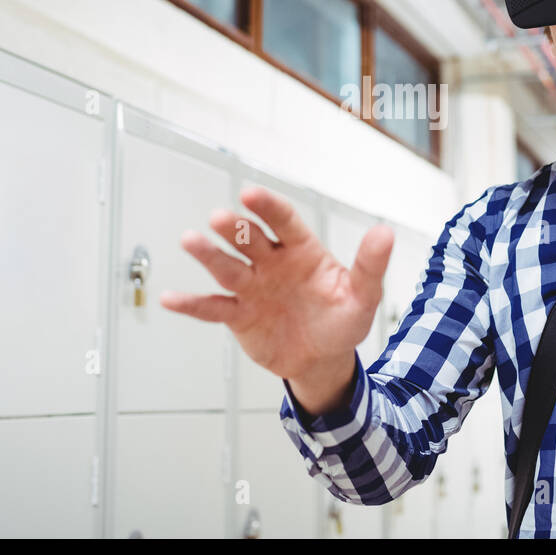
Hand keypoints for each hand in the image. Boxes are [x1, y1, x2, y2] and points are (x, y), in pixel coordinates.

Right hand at [159, 185, 393, 384]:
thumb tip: (385, 232)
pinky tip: (170, 299)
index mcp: (301, 251)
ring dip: (208, 255)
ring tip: (189, 240)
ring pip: (227, 268)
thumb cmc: (342, 320)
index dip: (267, 207)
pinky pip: (212, 308)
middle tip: (220, 218)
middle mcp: (271, 263)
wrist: (324, 360)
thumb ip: (370, 265)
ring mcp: (252, 288)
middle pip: (249, 240)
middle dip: (235, 229)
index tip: (250, 194)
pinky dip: (191, 305)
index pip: (283, 221)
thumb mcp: (363, 295)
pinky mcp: (238, 315)